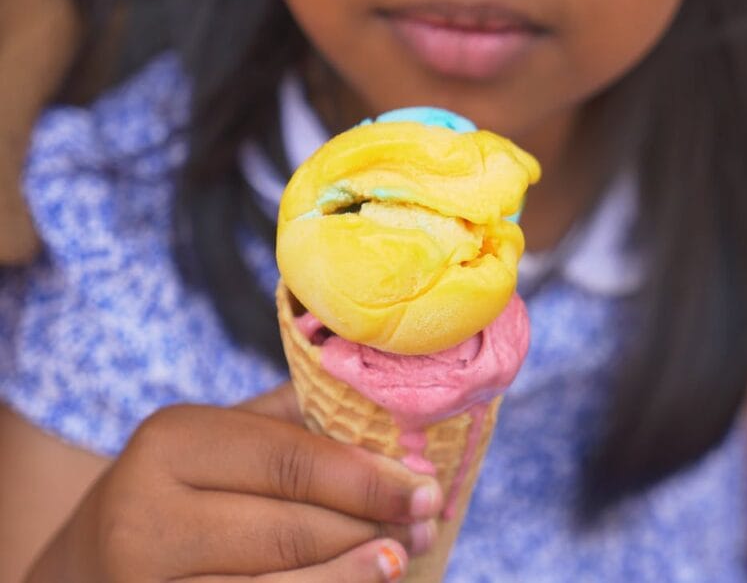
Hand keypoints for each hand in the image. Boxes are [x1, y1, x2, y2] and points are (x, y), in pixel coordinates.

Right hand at [26, 385, 441, 581]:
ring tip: (401, 560)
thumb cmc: (175, 493)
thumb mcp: (216, 443)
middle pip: (290, 531)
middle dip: (371, 529)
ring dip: (353, 577)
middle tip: (426, 525)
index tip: (427, 486)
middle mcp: (144, 516)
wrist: (83, 569)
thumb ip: (292, 423)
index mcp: (170, 444)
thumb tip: (393, 416)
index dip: (368, 478)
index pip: (291, 462)